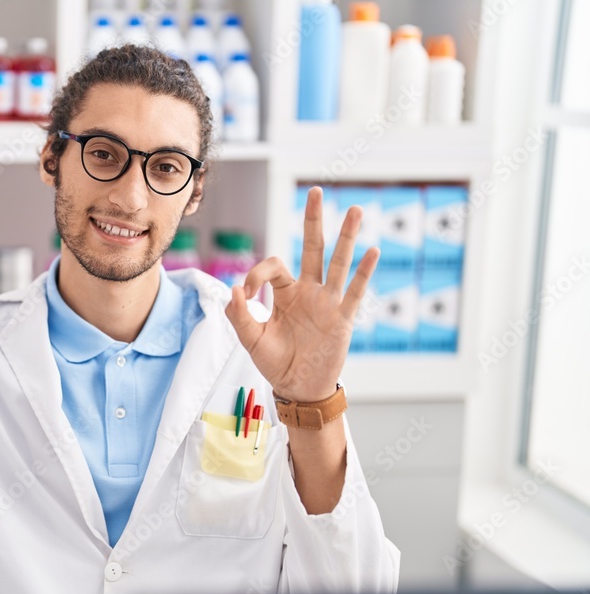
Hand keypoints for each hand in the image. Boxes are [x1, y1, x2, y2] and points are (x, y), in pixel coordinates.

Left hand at [225, 187, 378, 402]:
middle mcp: (309, 291)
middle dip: (313, 220)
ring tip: (355, 210)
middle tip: (315, 191)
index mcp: (285, 293)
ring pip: (337, 263)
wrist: (298, 388)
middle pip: (312, 248)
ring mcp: (327, 302)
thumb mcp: (250, 339)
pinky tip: (372, 251)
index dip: (257, 274)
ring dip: (346, 237)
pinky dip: (364, 272)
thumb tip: (235, 288)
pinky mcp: (342, 319)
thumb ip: (239, 315)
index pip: (274, 267)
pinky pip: (354, 291)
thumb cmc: (276, 362)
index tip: (247, 294)